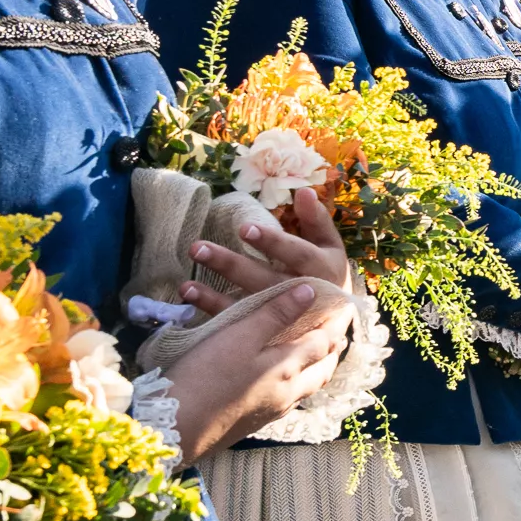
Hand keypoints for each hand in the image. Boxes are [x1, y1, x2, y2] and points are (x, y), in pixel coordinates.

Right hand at [163, 280, 353, 459]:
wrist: (174, 428)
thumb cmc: (206, 376)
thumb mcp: (240, 336)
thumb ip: (276, 314)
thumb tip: (312, 291)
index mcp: (289, 368)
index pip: (325, 341)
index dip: (336, 321)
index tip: (344, 304)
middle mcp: (289, 393)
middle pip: (323, 367)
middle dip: (331, 346)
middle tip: (335, 328)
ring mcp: (273, 411)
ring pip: (308, 386)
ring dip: (316, 366)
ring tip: (314, 350)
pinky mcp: (255, 421)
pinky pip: (290, 398)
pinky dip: (297, 382)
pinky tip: (283, 377)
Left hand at [181, 188, 353, 316]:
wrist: (335, 321)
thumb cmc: (327, 274)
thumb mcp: (329, 246)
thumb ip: (316, 220)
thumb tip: (303, 190)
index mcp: (322, 270)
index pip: (297, 254)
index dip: (272, 242)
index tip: (243, 228)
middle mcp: (303, 295)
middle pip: (265, 280)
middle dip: (232, 266)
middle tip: (198, 248)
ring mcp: (284, 318)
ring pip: (249, 304)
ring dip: (215, 295)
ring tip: (185, 283)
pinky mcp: (268, 330)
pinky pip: (238, 320)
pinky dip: (212, 308)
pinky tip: (189, 296)